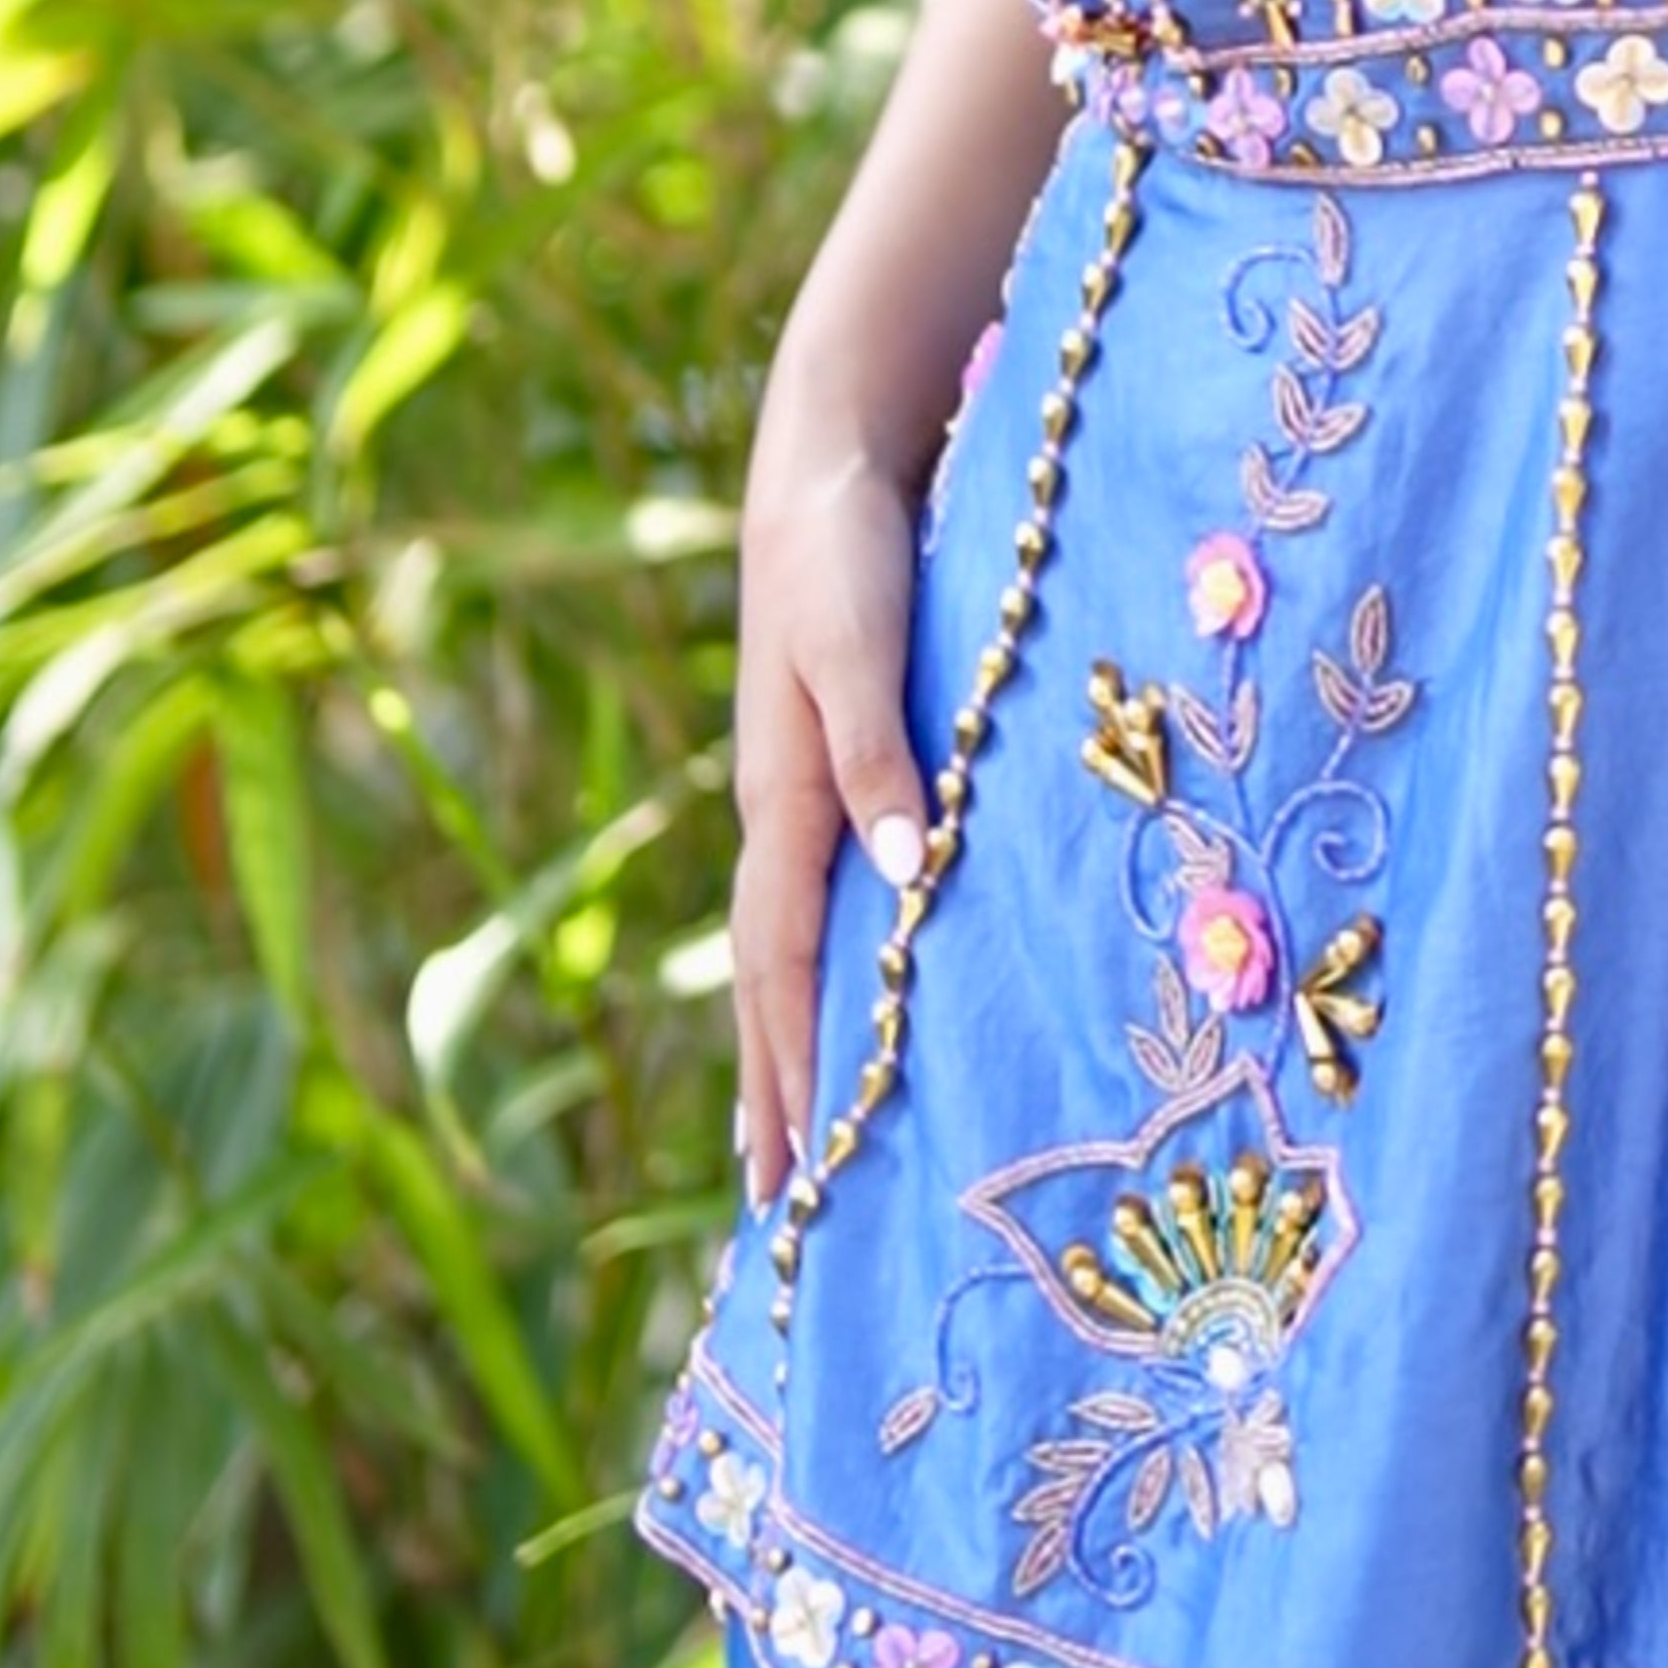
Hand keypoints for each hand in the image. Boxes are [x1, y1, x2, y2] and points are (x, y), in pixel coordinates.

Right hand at [727, 449, 931, 1213]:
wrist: (825, 463)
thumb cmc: (848, 550)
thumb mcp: (861, 645)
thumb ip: (880, 756)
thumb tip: (903, 878)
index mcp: (784, 796)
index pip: (785, 961)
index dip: (795, 1063)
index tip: (799, 1169)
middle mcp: (777, 810)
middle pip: (764, 979)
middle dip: (770, 1089)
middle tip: (775, 1205)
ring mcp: (791, 792)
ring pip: (774, 947)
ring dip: (775, 1046)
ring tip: (778, 1138)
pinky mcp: (816, 766)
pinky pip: (802, 901)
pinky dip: (801, 973)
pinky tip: (820, 998)